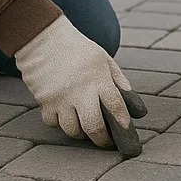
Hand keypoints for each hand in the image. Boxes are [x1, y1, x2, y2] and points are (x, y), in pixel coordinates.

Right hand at [16, 15, 147, 154]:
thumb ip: (120, 82)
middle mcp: (80, 91)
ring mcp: (61, 98)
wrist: (44, 38)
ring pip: (72, 129)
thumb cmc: (78, 49)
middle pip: (93, 127)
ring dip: (80, 133)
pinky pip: (53, 123)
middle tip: (105, 142)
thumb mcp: (104, 60)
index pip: (116, 108)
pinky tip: (64, 115)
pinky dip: (59, 123)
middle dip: (102, 140)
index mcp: (98, 79)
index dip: (123, 125)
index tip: (126, 135)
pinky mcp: (44, 101)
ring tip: (84, 126)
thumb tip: (136, 108)